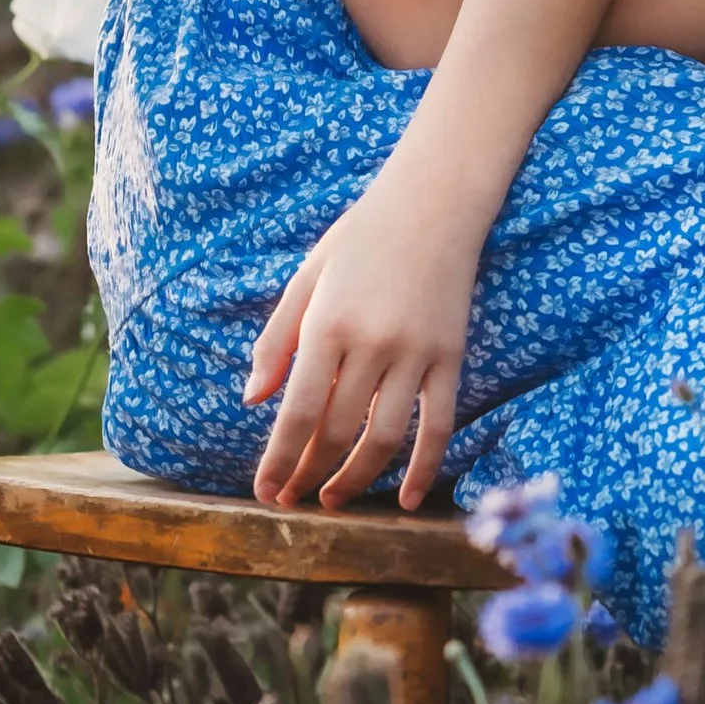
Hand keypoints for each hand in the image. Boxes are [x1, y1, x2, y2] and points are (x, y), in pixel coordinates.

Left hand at [244, 171, 480, 510]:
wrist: (434, 202)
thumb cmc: (361, 237)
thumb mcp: (307, 278)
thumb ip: (276, 340)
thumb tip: (252, 401)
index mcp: (328, 323)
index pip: (299, 411)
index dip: (280, 459)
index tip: (265, 491)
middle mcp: (373, 343)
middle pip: (338, 431)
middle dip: (309, 474)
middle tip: (291, 499)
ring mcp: (417, 352)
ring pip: (386, 437)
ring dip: (357, 479)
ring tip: (333, 500)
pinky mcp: (451, 356)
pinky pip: (439, 424)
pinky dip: (426, 467)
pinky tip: (410, 501)